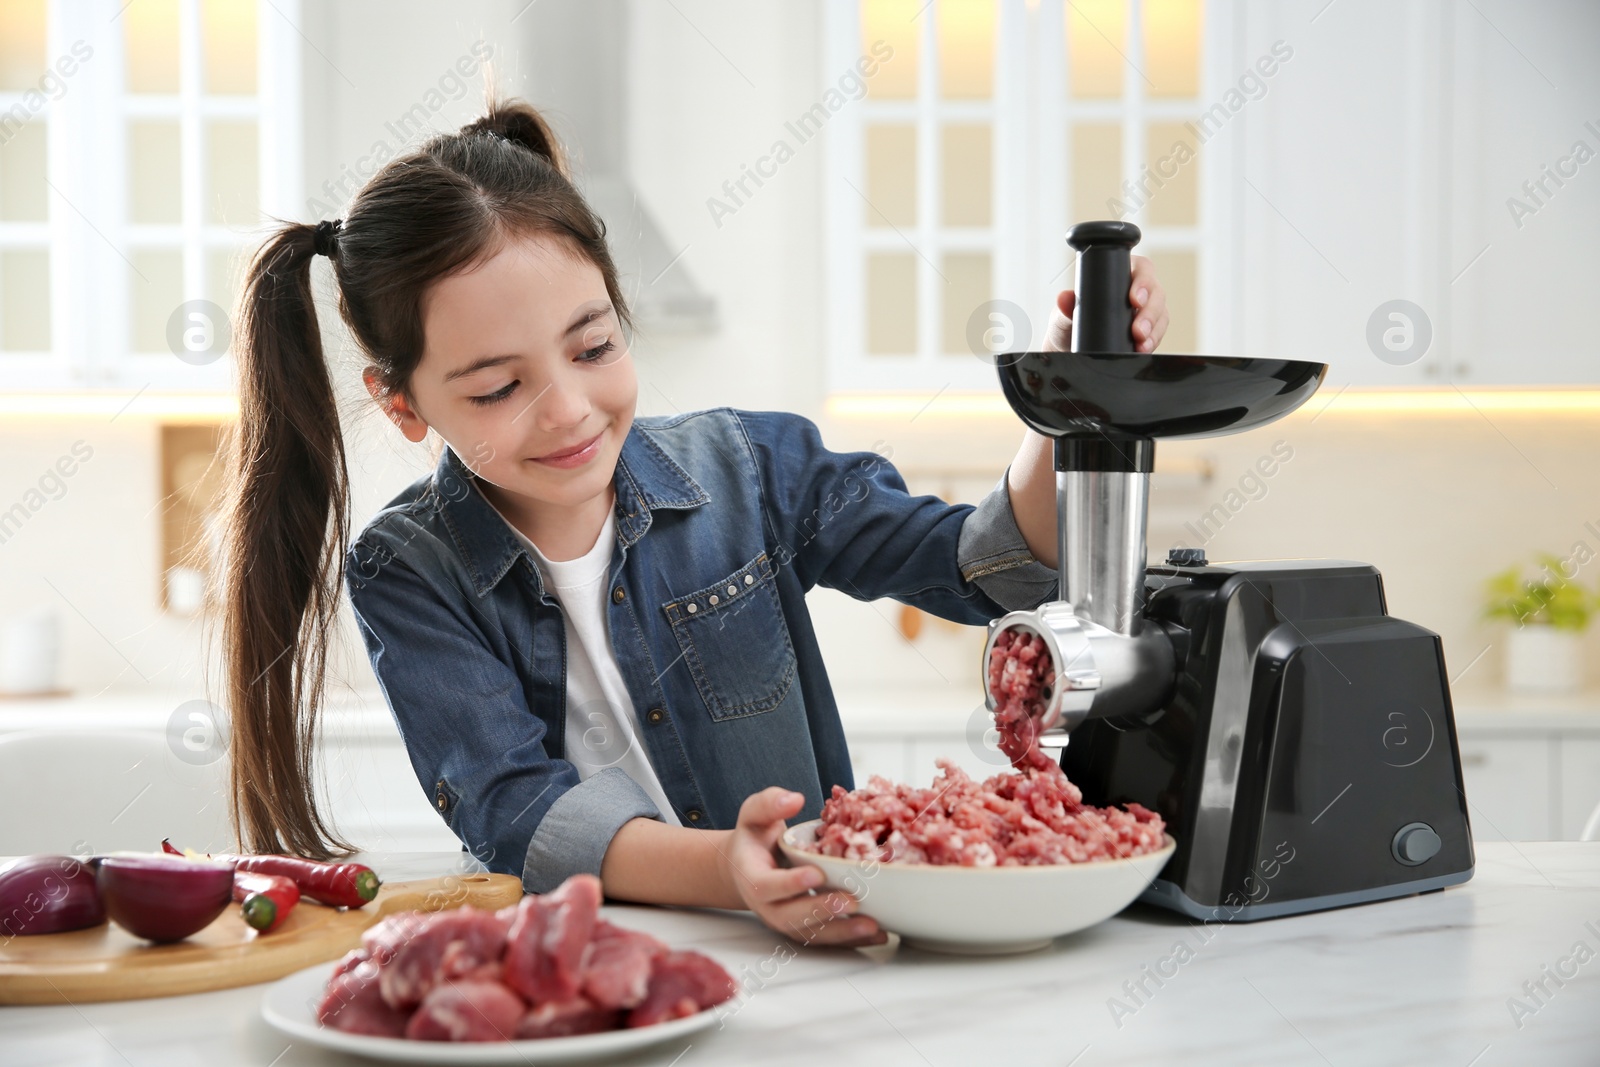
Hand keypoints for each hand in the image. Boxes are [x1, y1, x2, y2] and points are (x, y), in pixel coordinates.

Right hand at [721, 787, 885, 946]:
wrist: (746, 866)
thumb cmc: (754, 838)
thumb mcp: (754, 814)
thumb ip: (770, 803)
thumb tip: (795, 799)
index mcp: (752, 877)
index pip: (766, 885)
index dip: (790, 883)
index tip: (816, 874)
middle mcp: (767, 906)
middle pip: (791, 917)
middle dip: (822, 910)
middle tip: (850, 901)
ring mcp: (786, 921)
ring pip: (811, 934)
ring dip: (842, 932)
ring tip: (872, 925)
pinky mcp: (804, 929)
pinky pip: (827, 939)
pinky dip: (852, 939)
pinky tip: (878, 934)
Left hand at [1042, 254, 1169, 352]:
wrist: (1069, 349)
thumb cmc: (1070, 323)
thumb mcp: (1064, 314)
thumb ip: (1065, 306)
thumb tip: (1063, 298)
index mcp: (1121, 274)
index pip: (1142, 269)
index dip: (1143, 282)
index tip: (1134, 299)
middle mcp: (1138, 289)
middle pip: (1156, 294)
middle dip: (1150, 313)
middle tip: (1138, 331)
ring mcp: (1146, 310)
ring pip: (1161, 315)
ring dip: (1153, 331)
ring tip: (1141, 344)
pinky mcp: (1149, 331)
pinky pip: (1158, 333)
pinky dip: (1153, 342)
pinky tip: (1144, 349)